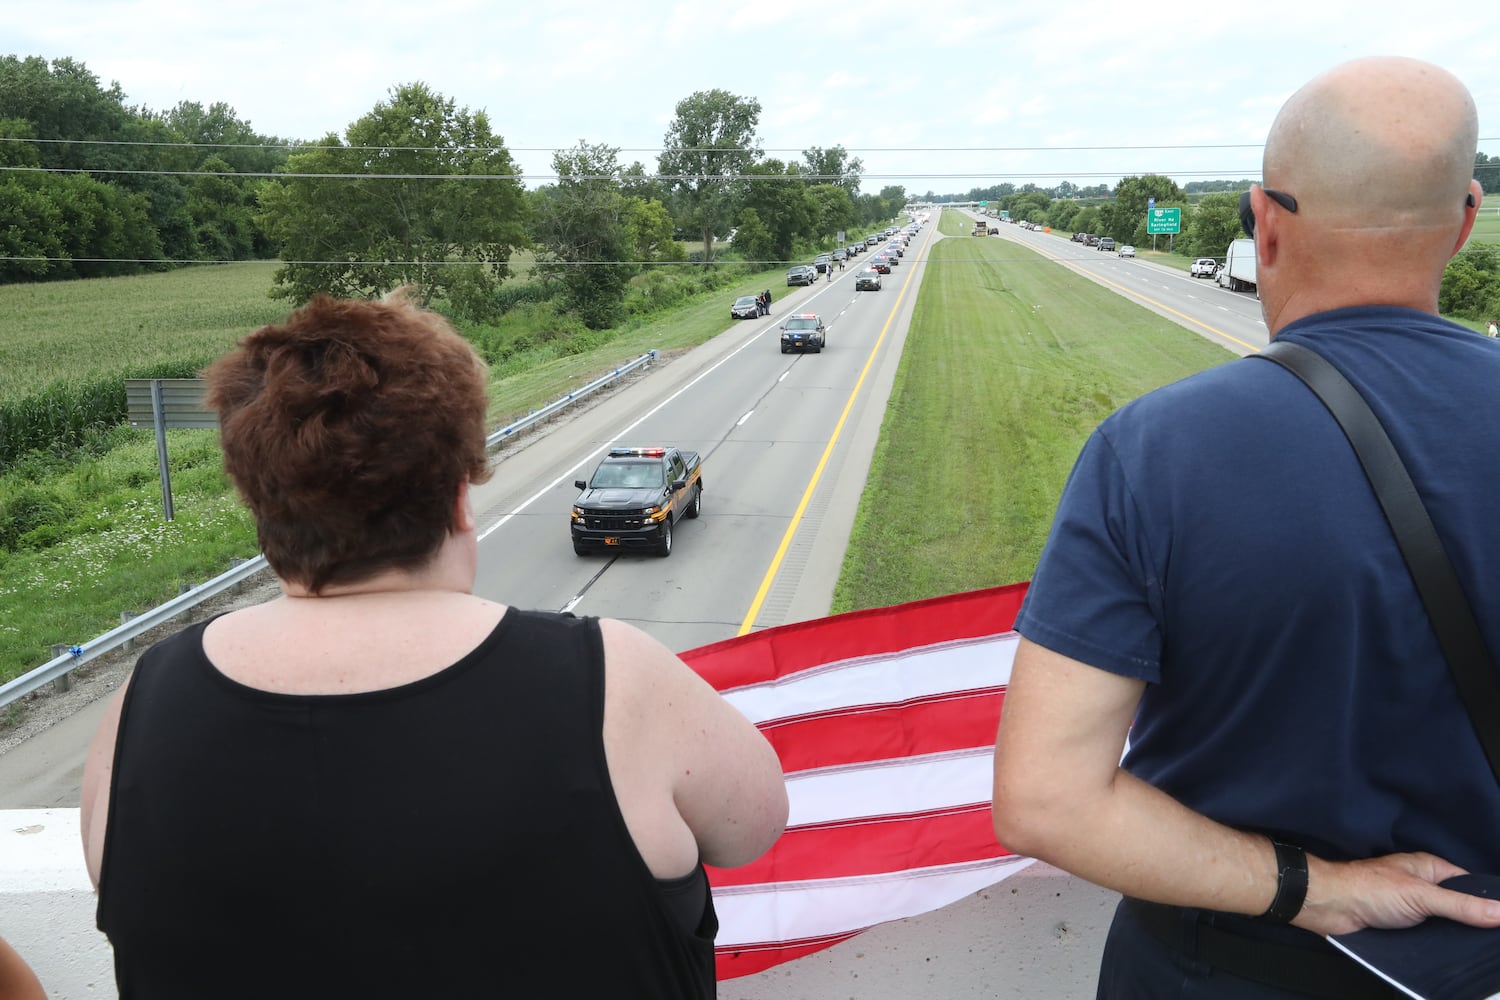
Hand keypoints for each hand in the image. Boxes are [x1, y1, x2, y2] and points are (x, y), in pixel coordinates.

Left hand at [1295, 852, 1499, 935]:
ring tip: (1472, 951)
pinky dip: (1438, 945)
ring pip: (1445, 924)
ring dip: (1454, 936)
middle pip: (1459, 906)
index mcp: (1430, 869)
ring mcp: (1412, 907)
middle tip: (1489, 942)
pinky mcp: (1402, 926)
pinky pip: (1428, 936)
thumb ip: (1461, 905)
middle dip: (1473, 922)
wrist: (1328, 906)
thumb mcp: (1421, 895)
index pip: (1470, 885)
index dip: (1488, 901)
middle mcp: (1423, 886)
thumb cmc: (1367, 888)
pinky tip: (1448, 956)